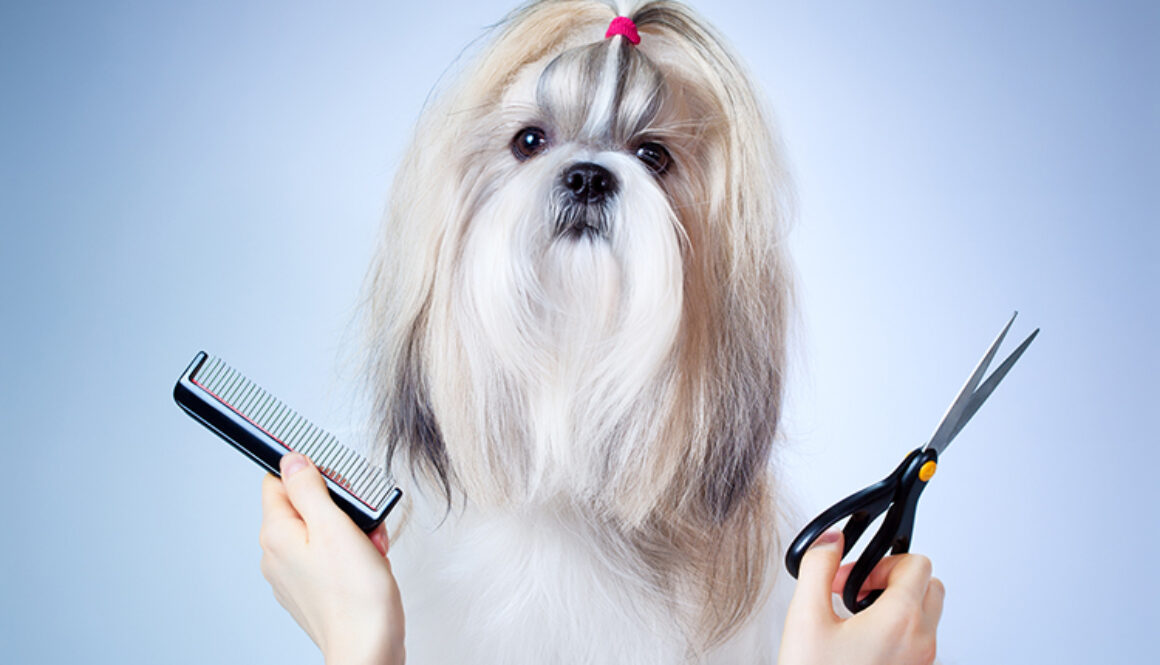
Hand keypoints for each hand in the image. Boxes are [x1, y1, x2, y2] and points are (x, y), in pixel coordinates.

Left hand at [259, 453, 404, 664]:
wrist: (369, 649)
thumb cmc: (356, 596)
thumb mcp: (334, 526)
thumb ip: (309, 488)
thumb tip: (291, 460)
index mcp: (276, 535)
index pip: (278, 481)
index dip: (311, 475)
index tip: (336, 485)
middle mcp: (277, 555)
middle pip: (305, 507)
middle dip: (340, 509)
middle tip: (360, 524)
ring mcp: (294, 576)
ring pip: (322, 532)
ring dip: (351, 533)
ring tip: (369, 550)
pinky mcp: (314, 591)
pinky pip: (330, 558)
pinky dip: (352, 556)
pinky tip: (368, 566)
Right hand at [778, 531, 943, 664]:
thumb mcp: (804, 617)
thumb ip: (818, 567)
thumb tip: (831, 541)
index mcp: (899, 620)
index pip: (917, 563)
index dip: (882, 560)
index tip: (852, 576)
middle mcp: (920, 642)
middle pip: (930, 587)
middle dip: (894, 580)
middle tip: (857, 591)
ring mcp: (921, 662)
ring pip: (926, 616)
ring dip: (895, 605)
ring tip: (855, 617)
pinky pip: (917, 642)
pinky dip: (896, 632)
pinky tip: (859, 641)